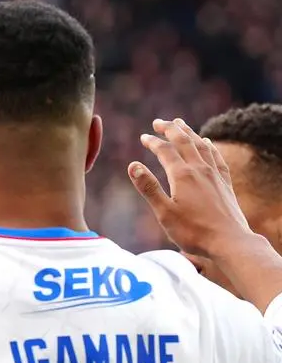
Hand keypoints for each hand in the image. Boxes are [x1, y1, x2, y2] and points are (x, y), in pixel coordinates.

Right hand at [129, 118, 253, 260]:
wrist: (228, 240)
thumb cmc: (193, 230)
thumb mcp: (164, 212)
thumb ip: (149, 188)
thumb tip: (133, 165)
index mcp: (182, 175)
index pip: (165, 151)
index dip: (153, 142)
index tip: (143, 137)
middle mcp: (199, 169)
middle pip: (184, 141)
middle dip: (170, 129)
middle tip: (159, 122)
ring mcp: (214, 174)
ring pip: (201, 145)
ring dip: (189, 132)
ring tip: (181, 124)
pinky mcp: (224, 182)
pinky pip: (216, 156)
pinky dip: (209, 146)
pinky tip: (207, 143)